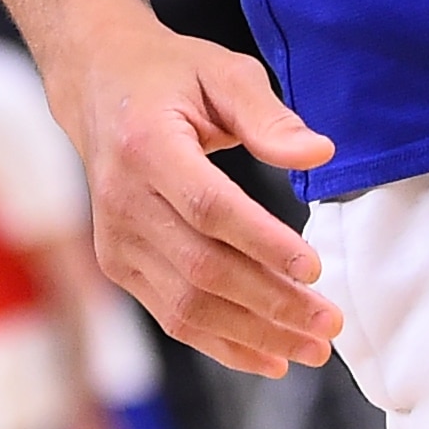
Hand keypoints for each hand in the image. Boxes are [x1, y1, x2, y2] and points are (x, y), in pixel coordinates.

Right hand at [47, 15, 340, 374]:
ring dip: (255, 333)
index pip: (208, 208)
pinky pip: (172, 316)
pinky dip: (223, 342)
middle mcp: (122, 199)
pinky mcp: (118, 264)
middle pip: (203, 268)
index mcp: (146, 144)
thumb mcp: (223, 73)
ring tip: (313, 347)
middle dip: (272, 302)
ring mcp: (115, 239)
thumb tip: (320, 153)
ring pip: (188, 305)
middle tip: (331, 322)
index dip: (263, 243)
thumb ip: (269, 116)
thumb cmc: (169, 76)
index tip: (316, 269)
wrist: (97, 84)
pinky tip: (271, 355)